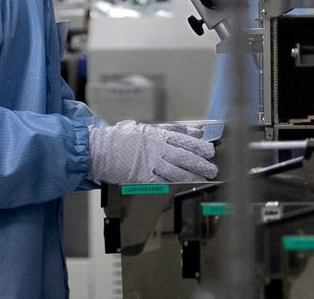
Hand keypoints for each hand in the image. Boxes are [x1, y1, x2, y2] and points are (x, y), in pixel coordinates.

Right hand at [87, 120, 217, 183]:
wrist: (101, 149)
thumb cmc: (124, 138)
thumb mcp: (150, 128)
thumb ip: (174, 130)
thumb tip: (196, 131)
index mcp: (159, 135)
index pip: (184, 140)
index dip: (199, 146)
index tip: (211, 151)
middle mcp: (156, 148)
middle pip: (183, 156)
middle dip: (200, 163)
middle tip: (212, 169)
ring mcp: (149, 163)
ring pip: (175, 170)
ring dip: (191, 176)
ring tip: (203, 179)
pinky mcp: (141, 176)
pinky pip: (161, 181)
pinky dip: (174, 184)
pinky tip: (184, 186)